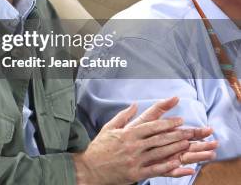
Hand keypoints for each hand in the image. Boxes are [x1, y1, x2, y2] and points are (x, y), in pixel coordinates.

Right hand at [74, 97, 216, 184]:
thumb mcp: (108, 128)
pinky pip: (155, 169)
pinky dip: (168, 166)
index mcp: (127, 134)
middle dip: (177, 134)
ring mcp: (135, 161)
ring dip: (176, 148)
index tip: (179, 120)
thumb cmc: (98, 148)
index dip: (167, 123)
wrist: (89, 168)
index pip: (151, 126)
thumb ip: (123, 116)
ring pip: (160, 153)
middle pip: (159, 139)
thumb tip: (135, 104)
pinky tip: (178, 162)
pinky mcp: (135, 174)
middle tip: (190, 131)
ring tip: (189, 144)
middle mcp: (132, 146)